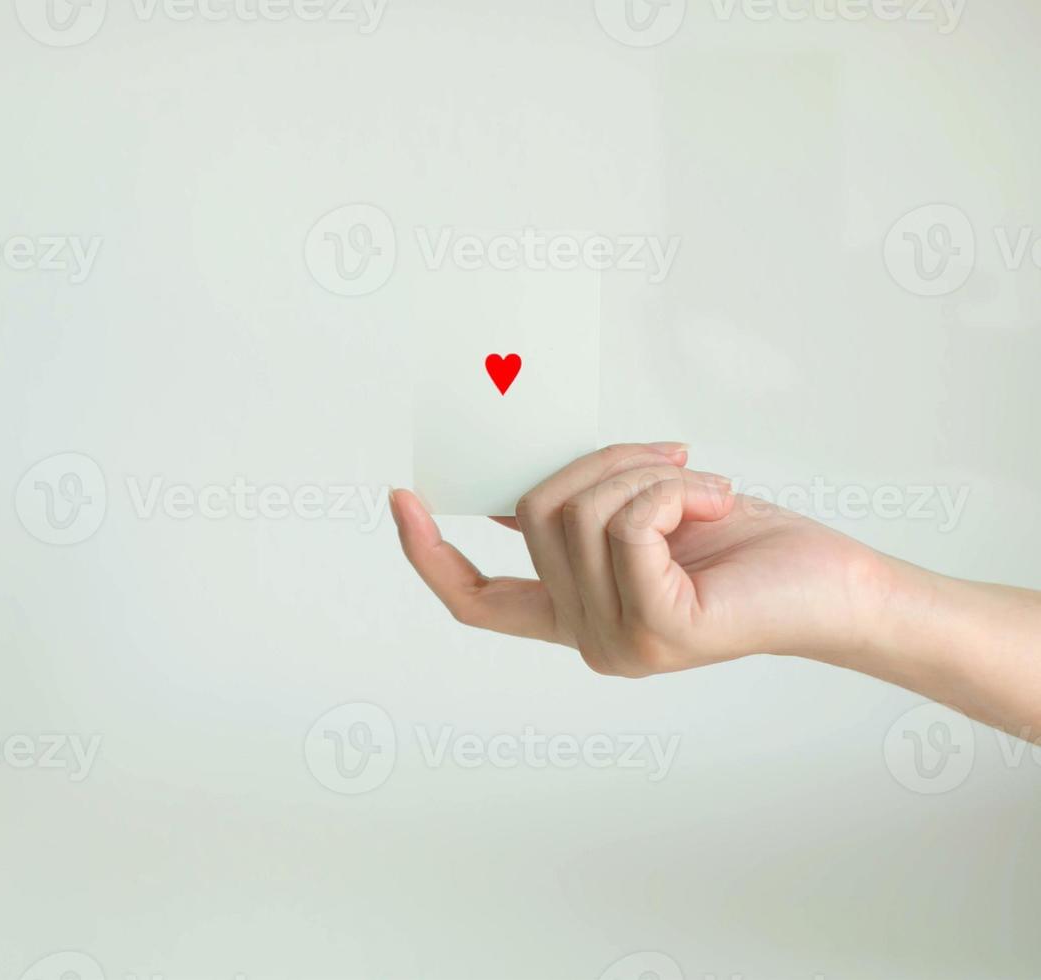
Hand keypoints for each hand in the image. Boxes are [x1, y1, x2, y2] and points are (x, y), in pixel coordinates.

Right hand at [389, 442, 891, 676]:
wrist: (837, 586)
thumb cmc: (750, 547)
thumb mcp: (642, 515)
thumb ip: (578, 511)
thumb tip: (515, 485)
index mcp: (575, 615)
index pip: (476, 602)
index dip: (427, 552)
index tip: (403, 496)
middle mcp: (586, 640)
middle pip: (535, 513)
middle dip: (603, 462)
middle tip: (671, 461)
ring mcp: (616, 645)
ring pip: (580, 511)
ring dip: (647, 473)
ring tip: (705, 489)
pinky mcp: (655, 632)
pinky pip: (629, 526)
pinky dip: (674, 492)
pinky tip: (718, 505)